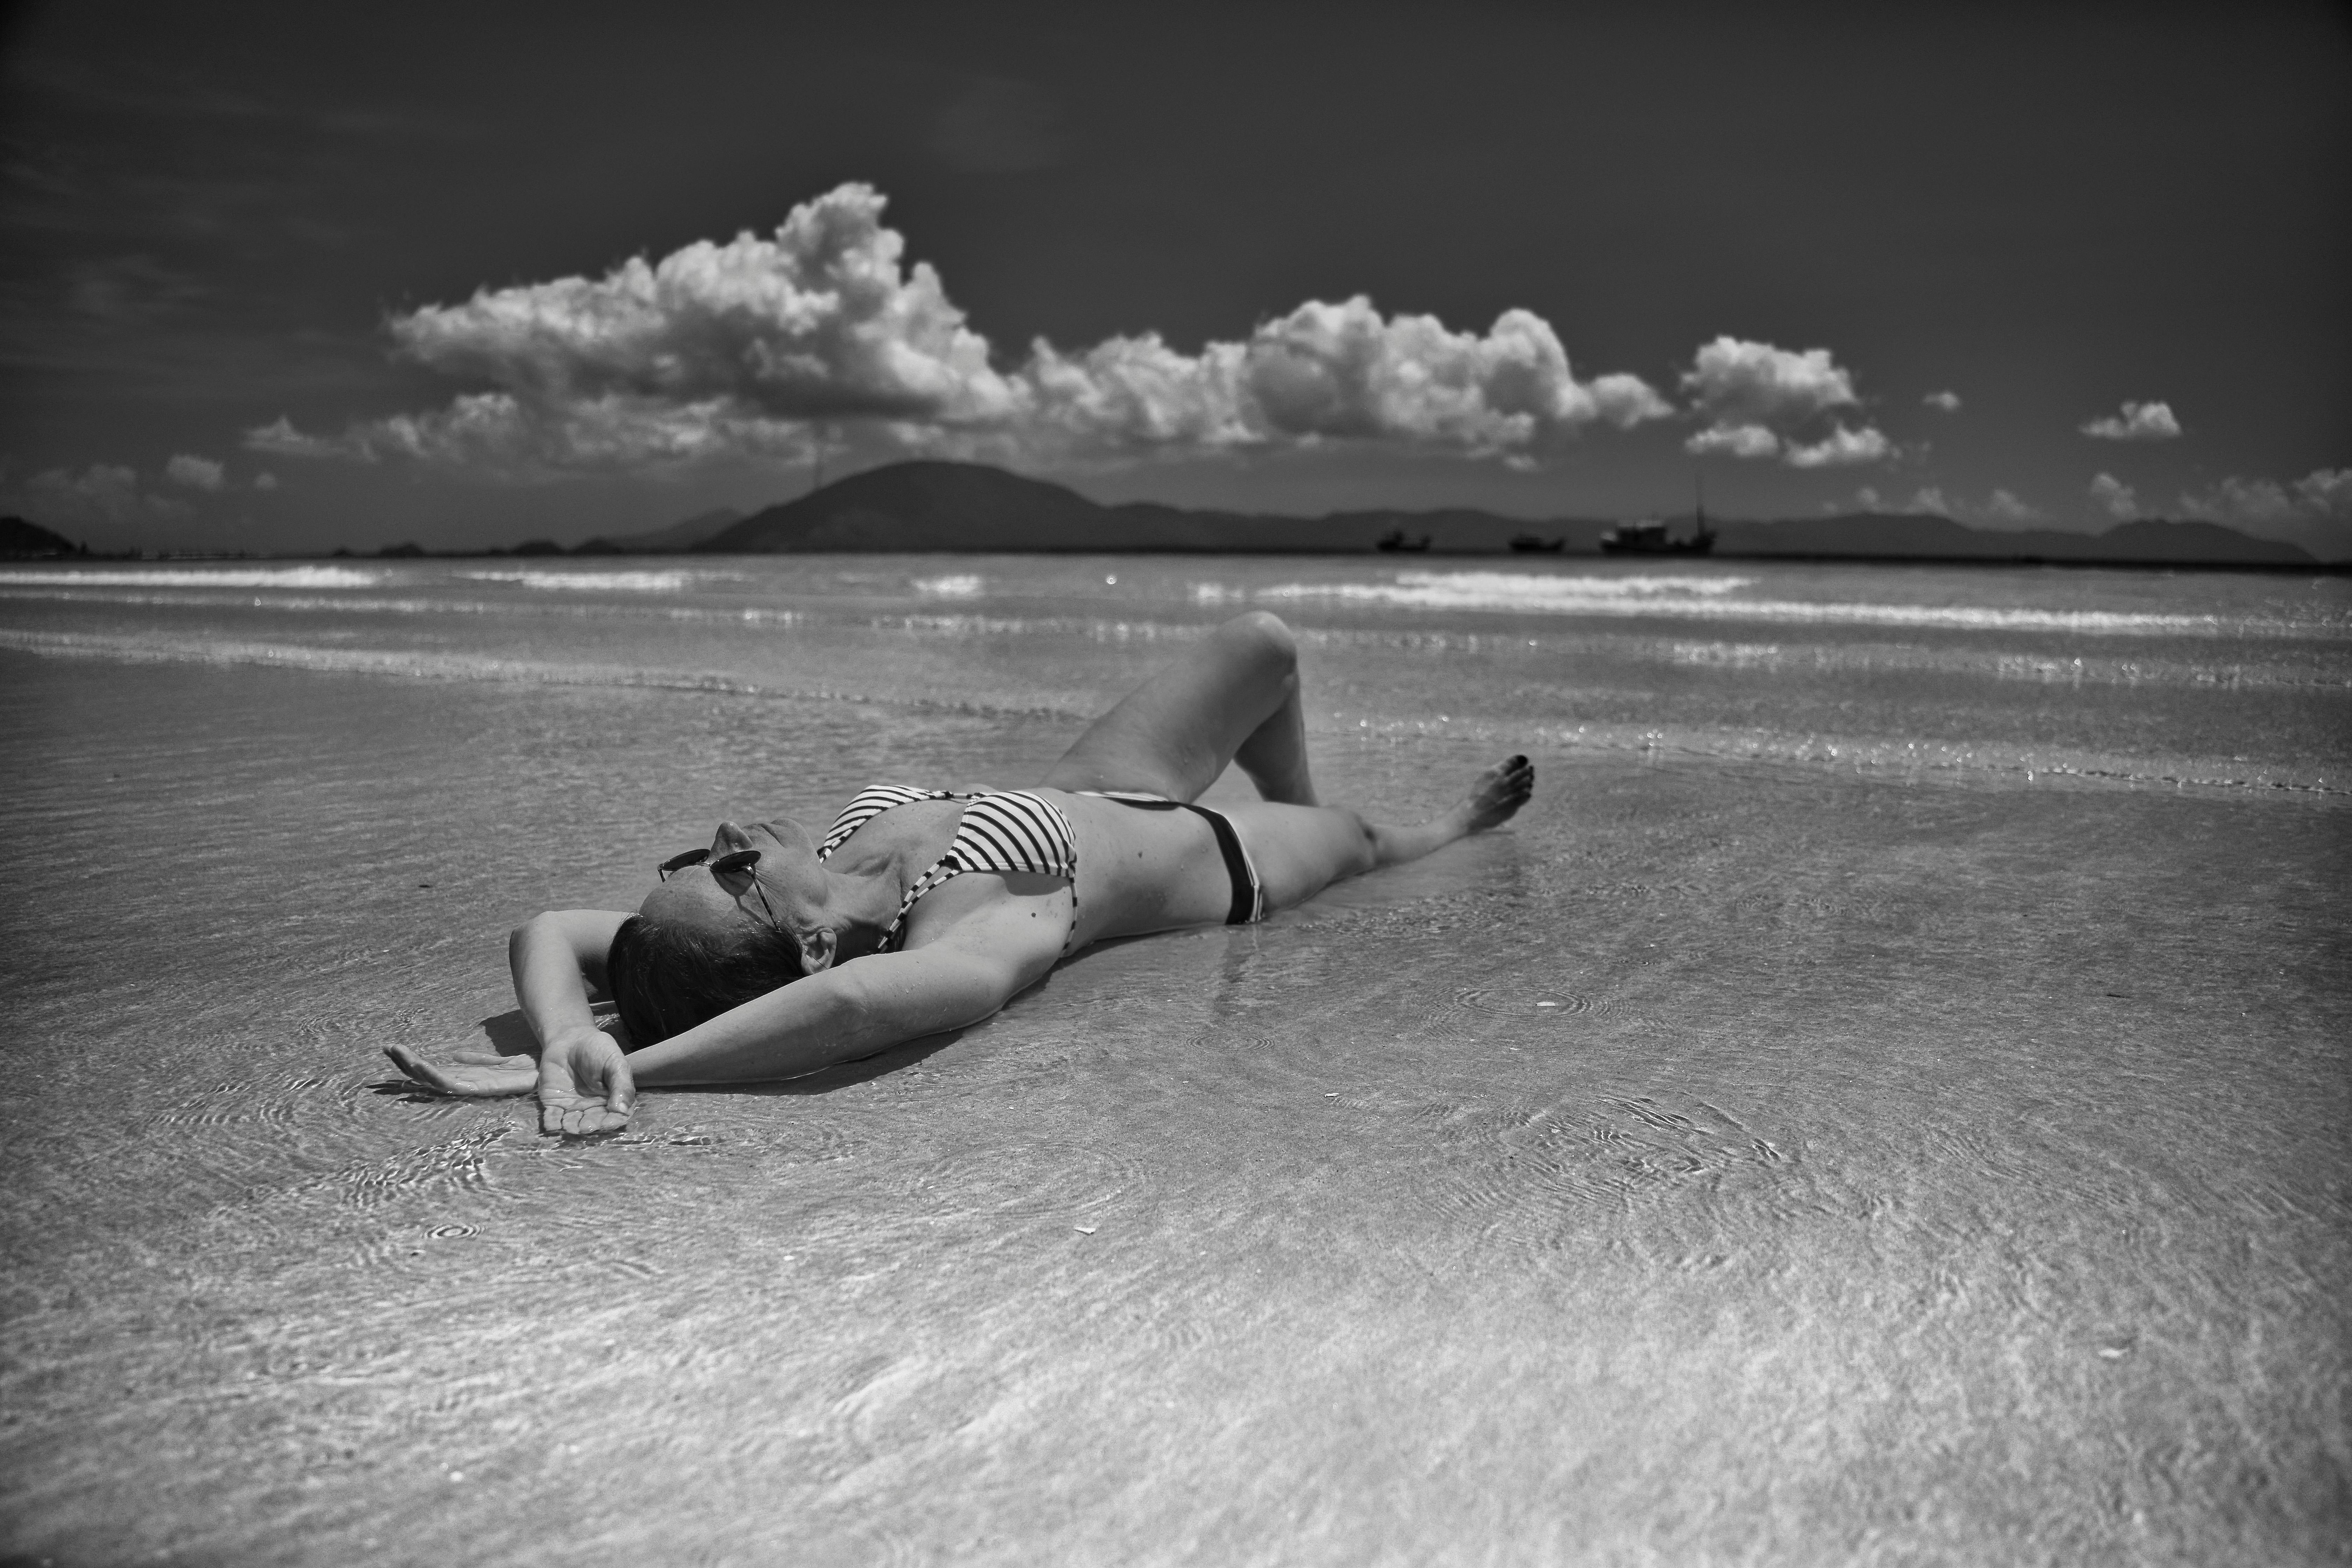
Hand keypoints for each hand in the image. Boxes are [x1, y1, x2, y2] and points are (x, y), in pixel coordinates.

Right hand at [385, 1044, 536, 1097]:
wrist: (555, 1066)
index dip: (413, 1064)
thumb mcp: (501, 1061)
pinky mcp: (487, 1088)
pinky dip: (438, 1077)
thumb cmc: (531, 1068)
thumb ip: (479, 1060)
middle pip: (431, 1077)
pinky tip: (422, 1067)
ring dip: (417, 1069)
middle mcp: (470, 1084)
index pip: (435, 1072)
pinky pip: (457, 1084)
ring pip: (438, 1080)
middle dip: (407, 1065)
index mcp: (470, 1078)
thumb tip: (454, 1055)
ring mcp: (476, 1087)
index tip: (392, 1049)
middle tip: (387, 1049)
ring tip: (399, 1053)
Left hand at [536, 1029, 635, 1135]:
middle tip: (586, 1126)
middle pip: (594, 1122)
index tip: (608, 1123)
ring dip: (572, 1127)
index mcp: (613, 1099)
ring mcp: (573, 1107)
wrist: (570, 1039)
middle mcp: (593, 1107)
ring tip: (571, 1126)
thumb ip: (621, 1085)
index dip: (613, 1122)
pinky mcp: (554, 1104)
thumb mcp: (615, 1063)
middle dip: (590, 1126)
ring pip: (573, 1123)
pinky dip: (552, 1123)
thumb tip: (622, 1110)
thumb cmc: (598, 1050)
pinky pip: (553, 1117)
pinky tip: (552, 1125)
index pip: (616, 1116)